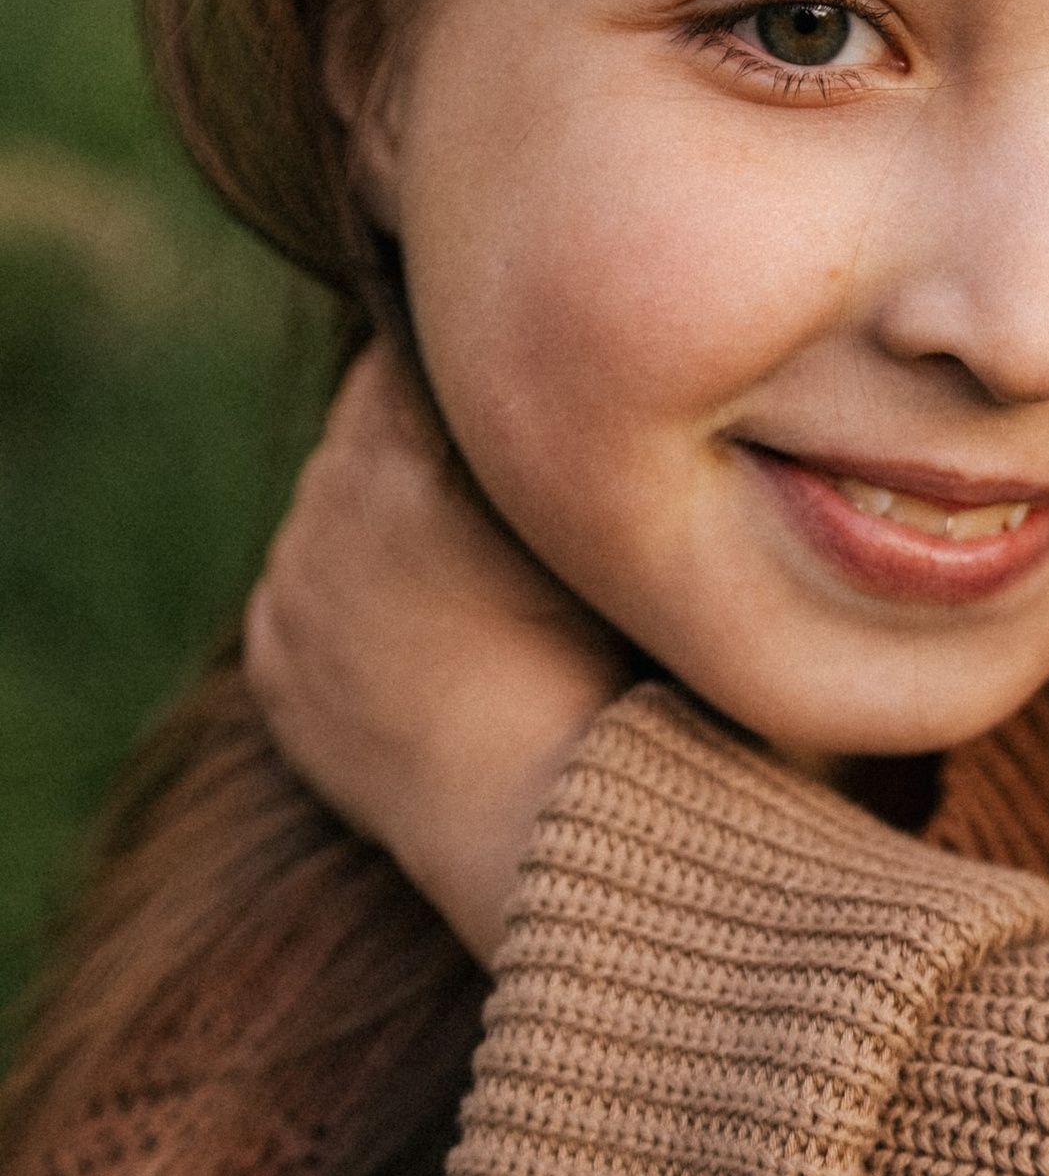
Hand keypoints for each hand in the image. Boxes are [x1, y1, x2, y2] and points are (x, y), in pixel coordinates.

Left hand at [244, 340, 630, 962]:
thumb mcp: (636, 531)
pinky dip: (351, 607)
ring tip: (469, 582)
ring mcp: (298, 578)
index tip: (536, 400)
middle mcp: (340, 492)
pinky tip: (425, 647)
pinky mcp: (275, 657)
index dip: (490, 369)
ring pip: (337, 501)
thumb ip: (584, 447)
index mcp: (428, 440)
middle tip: (506, 493)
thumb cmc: (645, 679)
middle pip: (377, 413)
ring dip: (385, 518)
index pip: (436, 342)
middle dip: (431, 439)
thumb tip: (577, 386)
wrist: (563, 834)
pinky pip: (304, 595)